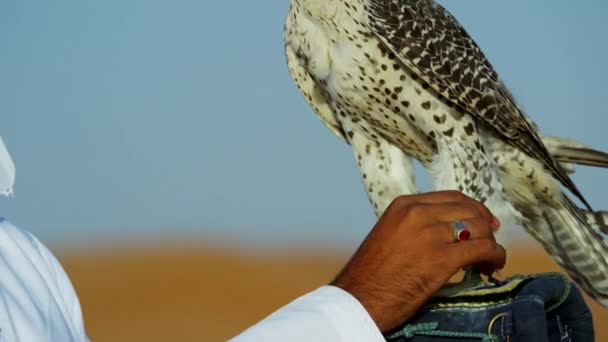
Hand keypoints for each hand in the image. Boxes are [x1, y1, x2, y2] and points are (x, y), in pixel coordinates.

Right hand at [331, 191, 504, 331]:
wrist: (358, 297)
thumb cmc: (370, 273)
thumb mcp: (389, 234)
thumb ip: (414, 225)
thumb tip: (447, 230)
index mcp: (404, 205)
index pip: (452, 197)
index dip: (474, 208)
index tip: (485, 222)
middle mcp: (418, 214)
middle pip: (469, 210)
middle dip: (485, 226)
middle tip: (489, 243)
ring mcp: (431, 234)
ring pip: (480, 228)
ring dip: (490, 244)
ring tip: (487, 260)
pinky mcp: (442, 259)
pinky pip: (483, 249)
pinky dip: (494, 257)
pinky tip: (491, 267)